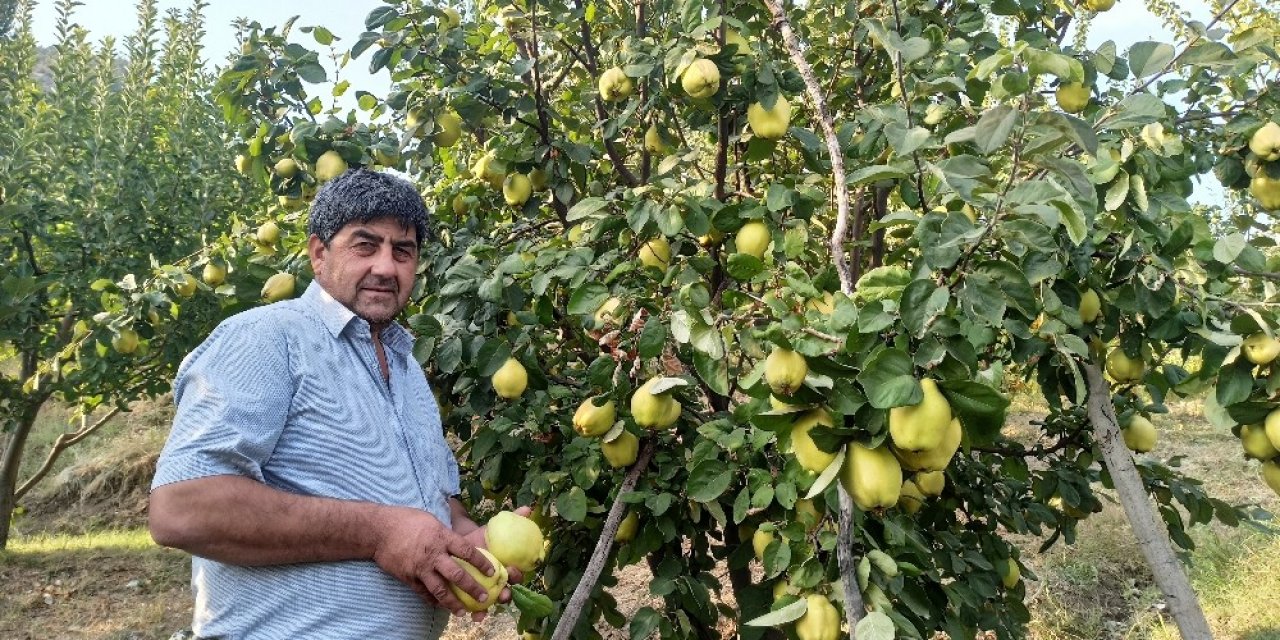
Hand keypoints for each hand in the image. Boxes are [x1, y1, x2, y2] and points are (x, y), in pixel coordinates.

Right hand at [371, 506, 496, 616]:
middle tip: (484, 598)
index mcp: (442, 537)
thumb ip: (446, 535)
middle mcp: (433, 554)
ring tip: (463, 612)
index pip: (467, 551)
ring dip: (453, 603)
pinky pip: (424, 593)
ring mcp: (420, 568)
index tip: (492, 572)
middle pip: (457, 575)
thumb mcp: (432, 521)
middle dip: (473, 588)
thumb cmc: (406, 520)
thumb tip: (459, 543)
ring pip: (440, 590)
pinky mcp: (408, 578)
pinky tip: (440, 606)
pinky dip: (433, 601)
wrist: (378, 530)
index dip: (481, 563)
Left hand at [462, 505, 533, 615]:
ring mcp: (486, 590)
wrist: (459, 545)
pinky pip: (477, 607)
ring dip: (490, 609)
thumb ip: (513, 519)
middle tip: (503, 594)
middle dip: (506, 596)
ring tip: (484, 612)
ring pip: (491, 602)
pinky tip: (473, 615)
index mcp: (507, 567)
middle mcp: (499, 582)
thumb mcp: (495, 528)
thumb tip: (527, 509)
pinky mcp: (473, 595)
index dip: (517, 575)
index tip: (512, 571)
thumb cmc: (481, 538)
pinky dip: (477, 612)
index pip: (517, 574)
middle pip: (507, 592)